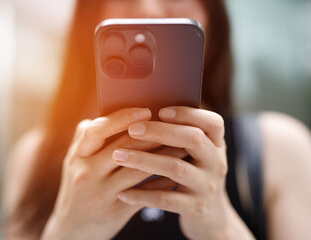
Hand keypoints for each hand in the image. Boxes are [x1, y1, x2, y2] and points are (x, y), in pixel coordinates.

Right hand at [41, 108, 182, 239]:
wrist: (72, 229)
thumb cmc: (78, 188)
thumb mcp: (75, 162)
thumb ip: (88, 139)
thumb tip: (110, 113)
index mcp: (77, 155)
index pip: (98, 129)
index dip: (123, 118)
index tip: (146, 111)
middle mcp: (87, 173)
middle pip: (123, 147)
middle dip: (152, 134)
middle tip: (174, 125)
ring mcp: (101, 193)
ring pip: (138, 170)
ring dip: (163, 156)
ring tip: (181, 146)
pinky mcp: (116, 211)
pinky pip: (144, 193)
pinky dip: (161, 182)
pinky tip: (175, 174)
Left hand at [113, 107, 253, 239]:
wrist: (211, 216)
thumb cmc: (194, 175)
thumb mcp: (196, 154)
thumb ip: (180, 136)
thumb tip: (142, 116)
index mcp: (216, 144)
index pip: (212, 122)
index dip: (187, 114)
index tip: (160, 111)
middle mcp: (215, 162)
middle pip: (192, 139)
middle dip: (160, 131)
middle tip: (132, 130)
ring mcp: (207, 186)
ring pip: (175, 168)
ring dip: (144, 160)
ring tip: (118, 155)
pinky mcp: (195, 208)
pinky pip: (165, 199)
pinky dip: (142, 195)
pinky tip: (122, 192)